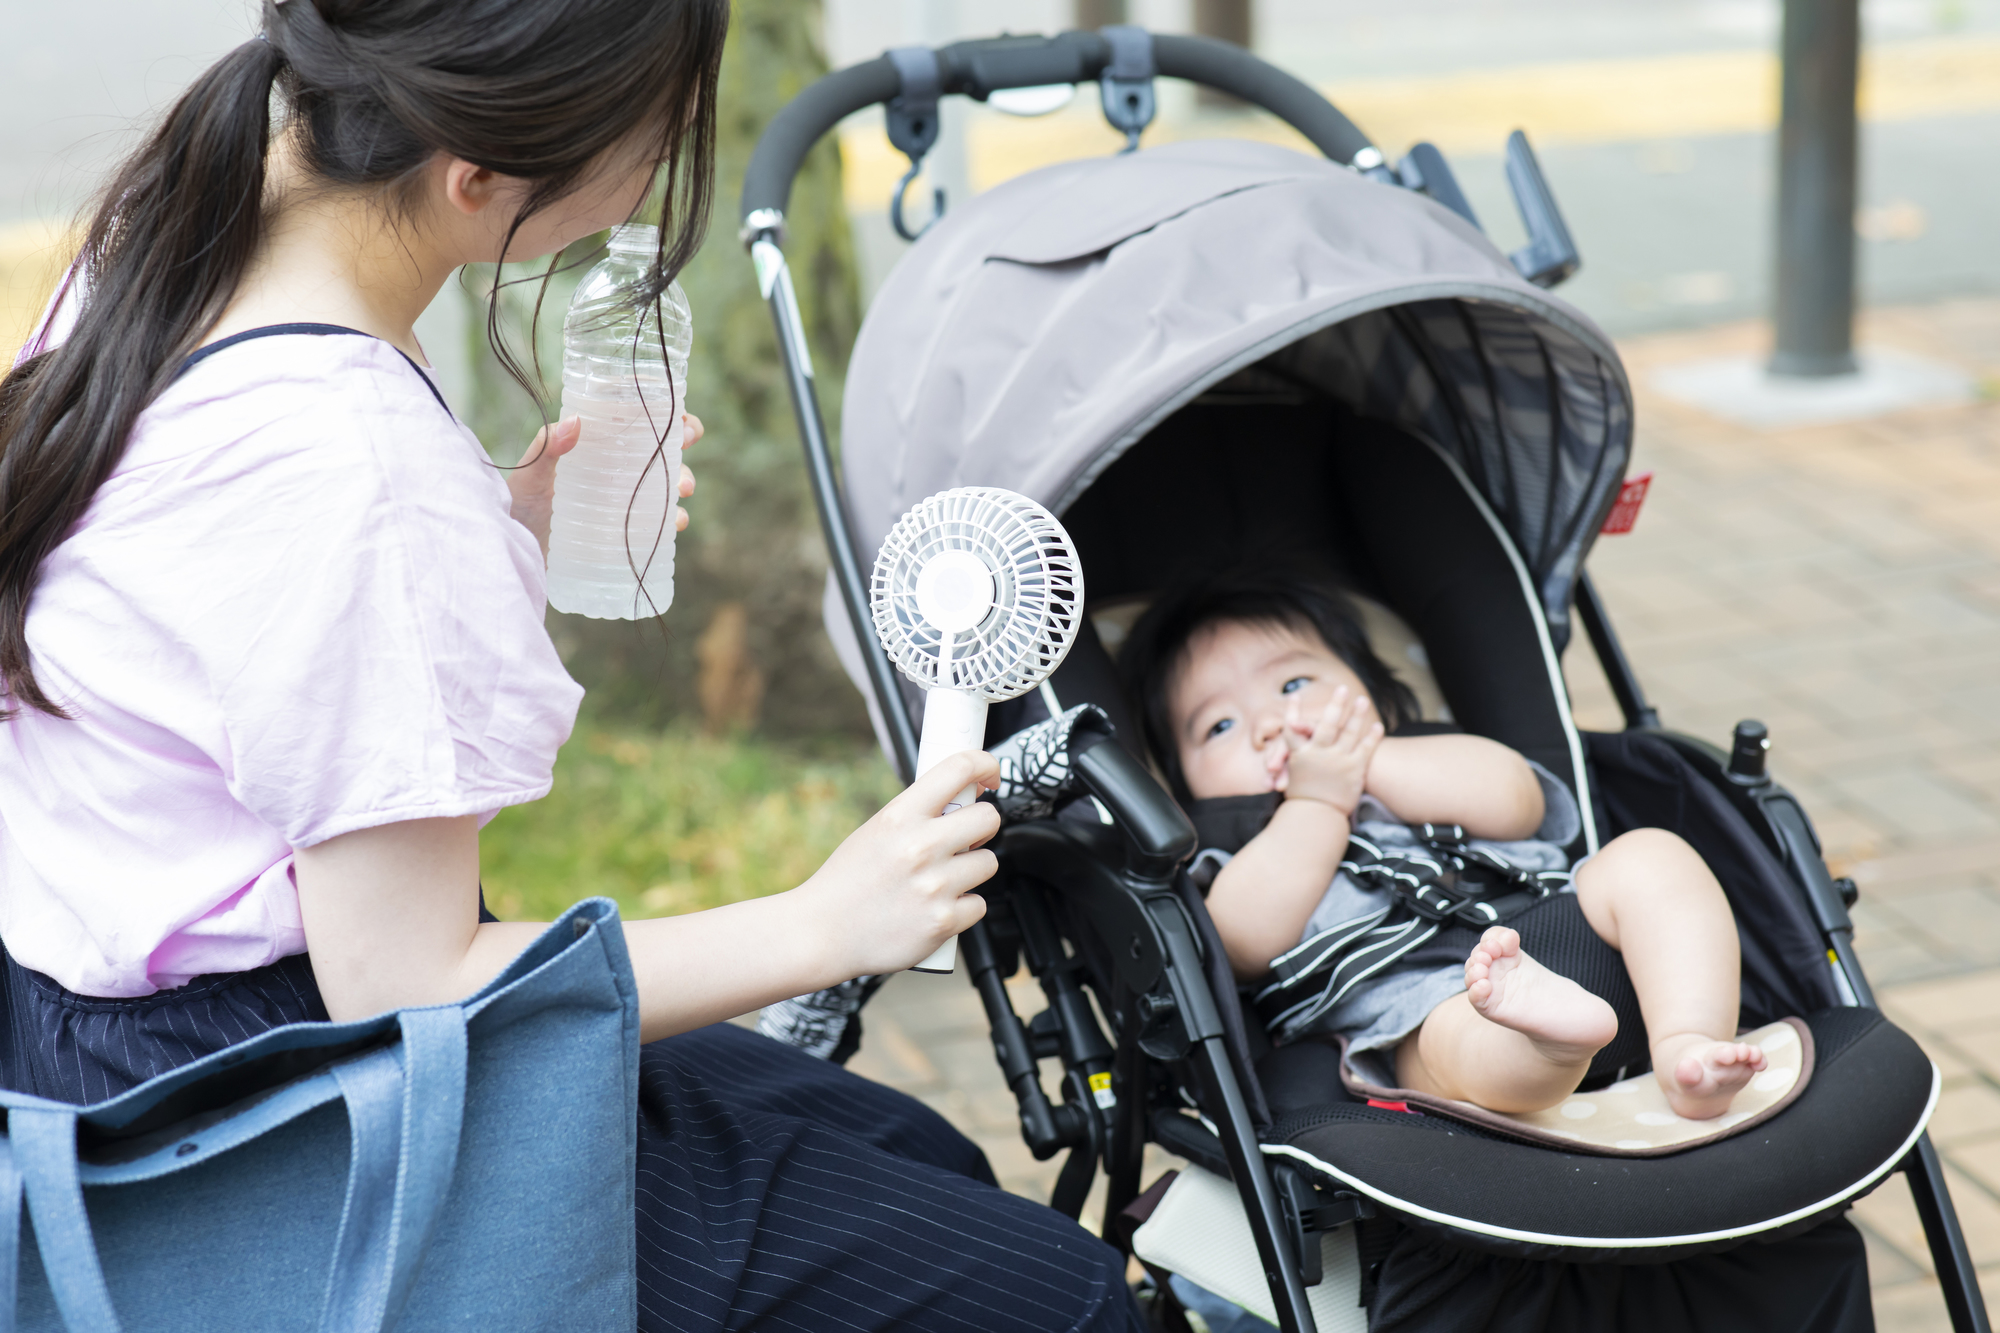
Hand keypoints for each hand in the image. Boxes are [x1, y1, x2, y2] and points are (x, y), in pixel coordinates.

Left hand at [507, 412, 702, 554]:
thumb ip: (546, 447)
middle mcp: (613, 467)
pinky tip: (677, 522)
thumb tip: (575, 421)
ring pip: (666, 480)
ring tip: (683, 489)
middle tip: (685, 444)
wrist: (517, 557)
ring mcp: (623, 498)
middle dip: (682, 439)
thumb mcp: (529, 477)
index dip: (662, 410)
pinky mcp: (627, 529)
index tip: (676, 413)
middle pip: (659, 444)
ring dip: (684, 479)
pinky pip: (660, 520)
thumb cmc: (518, 510)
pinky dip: (675, 518)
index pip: (632, 417)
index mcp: (593, 445)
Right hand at [792, 750, 1001, 977]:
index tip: (990, 774)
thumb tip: (964, 795)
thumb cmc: (846, 883)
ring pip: (989, 863)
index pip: (958, 768)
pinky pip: (979, 904)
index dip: (985, 764)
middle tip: (966, 838)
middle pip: (989, 817)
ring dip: (971, 871)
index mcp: (900, 815)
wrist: (821, 933)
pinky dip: (962, 909)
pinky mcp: (943, 921)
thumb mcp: (875, 831)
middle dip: (982, 827)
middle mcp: (920, 846)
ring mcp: (934, 885)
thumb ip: (917, 814)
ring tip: (940, 880)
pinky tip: (935, 909)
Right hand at [1280, 686, 1383, 815]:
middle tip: (1343, 689)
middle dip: (1335, 705)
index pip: (1292, 728)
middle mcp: (1318, 755)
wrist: (1318, 818)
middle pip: (1326, 724)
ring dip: (1356, 714)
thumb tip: (1292, 743)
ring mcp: (1337, 761)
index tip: (1295, 696)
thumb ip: (1294, 757)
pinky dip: (1372, 736)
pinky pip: (1365, 748)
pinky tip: (1377, 725)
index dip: (1293, 712)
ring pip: (1349, 732)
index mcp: (1300, 756)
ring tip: (1362, 700)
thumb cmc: (1303, 797)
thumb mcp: (1292, 775)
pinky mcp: (1354, 770)